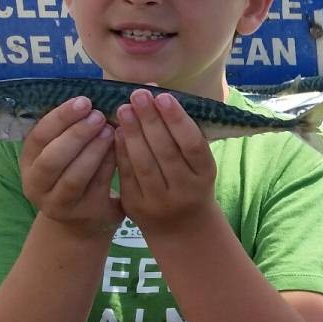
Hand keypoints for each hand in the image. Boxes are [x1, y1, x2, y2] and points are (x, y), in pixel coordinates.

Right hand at [19, 95, 121, 239]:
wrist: (83, 220)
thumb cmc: (76, 174)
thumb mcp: (65, 152)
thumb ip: (71, 130)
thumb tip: (93, 97)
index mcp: (29, 162)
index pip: (38, 137)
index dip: (60, 118)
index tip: (83, 101)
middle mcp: (36, 185)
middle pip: (52, 159)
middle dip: (76, 134)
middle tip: (99, 116)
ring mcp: (58, 204)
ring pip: (74, 176)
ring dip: (93, 151)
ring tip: (110, 131)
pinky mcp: (84, 214)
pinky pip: (97, 187)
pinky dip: (108, 166)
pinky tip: (120, 149)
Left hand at [114, 88, 218, 236]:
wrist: (181, 227)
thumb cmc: (191, 183)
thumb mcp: (199, 165)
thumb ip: (185, 138)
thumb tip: (161, 99)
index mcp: (205, 176)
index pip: (192, 145)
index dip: (177, 120)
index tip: (163, 97)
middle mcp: (185, 190)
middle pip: (166, 151)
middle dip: (150, 120)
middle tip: (138, 94)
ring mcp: (160, 201)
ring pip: (144, 163)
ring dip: (133, 133)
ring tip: (124, 108)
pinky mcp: (136, 207)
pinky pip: (127, 175)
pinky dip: (121, 151)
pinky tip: (117, 131)